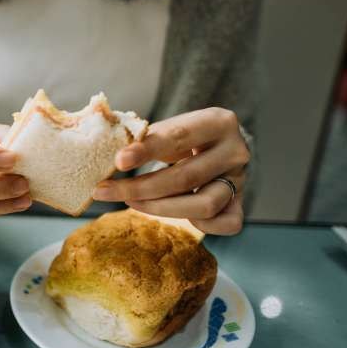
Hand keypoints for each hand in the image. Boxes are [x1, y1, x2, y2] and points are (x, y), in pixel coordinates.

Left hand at [92, 108, 249, 234]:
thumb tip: (110, 158)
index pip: (178, 137)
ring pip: (205, 206)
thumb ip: (146, 139)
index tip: (118, 162)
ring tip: (131, 202)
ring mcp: (241, 180)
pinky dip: (202, 226)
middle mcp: (235, 151)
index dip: (145, 151)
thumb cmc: (185, 137)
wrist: (218, 145)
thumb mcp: (170, 128)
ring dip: (161, 209)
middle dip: (140, 188)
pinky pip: (226, 224)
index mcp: (218, 122)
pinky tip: (177, 214)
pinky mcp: (240, 203)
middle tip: (105, 191)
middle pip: (186, 178)